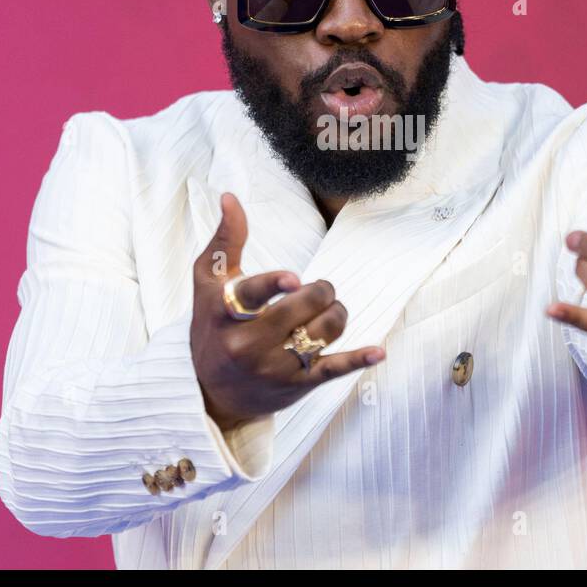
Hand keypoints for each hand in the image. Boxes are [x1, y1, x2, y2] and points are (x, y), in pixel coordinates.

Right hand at [190, 193, 384, 430]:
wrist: (209, 391)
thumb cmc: (211, 326)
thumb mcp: (208, 283)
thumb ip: (226, 239)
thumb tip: (230, 195)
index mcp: (226, 313)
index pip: (251, 296)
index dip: (274, 286)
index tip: (293, 279)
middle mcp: (248, 343)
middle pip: (301, 308)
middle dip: (321, 290)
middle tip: (318, 289)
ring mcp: (274, 365)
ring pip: (323, 331)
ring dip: (336, 313)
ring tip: (328, 310)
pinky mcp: (296, 384)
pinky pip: (333, 369)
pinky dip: (358, 359)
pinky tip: (378, 350)